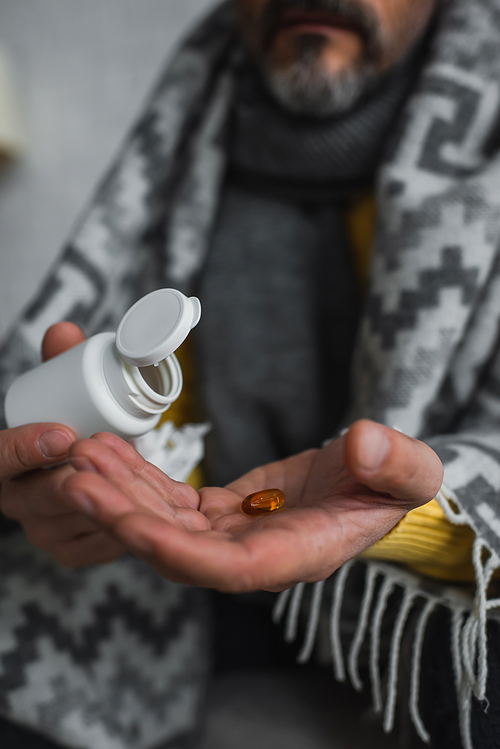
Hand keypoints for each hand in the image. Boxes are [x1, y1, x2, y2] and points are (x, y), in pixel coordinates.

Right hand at [0, 323, 126, 565]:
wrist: (75, 473)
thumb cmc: (66, 429)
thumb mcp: (60, 397)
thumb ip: (60, 364)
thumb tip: (66, 331)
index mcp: (2, 464)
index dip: (25, 448)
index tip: (62, 433)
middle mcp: (17, 502)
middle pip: (39, 498)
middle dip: (72, 479)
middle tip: (104, 460)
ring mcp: (46, 532)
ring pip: (73, 522)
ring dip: (105, 502)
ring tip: (137, 478)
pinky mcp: (75, 551)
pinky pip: (98, 545)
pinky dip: (123, 524)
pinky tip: (150, 506)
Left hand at [63, 421, 442, 590]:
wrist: (372, 485)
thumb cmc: (393, 485)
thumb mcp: (409, 473)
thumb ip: (395, 465)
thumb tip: (364, 445)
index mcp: (297, 554)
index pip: (227, 569)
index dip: (177, 551)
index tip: (130, 525)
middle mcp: (254, 554)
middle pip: (178, 549)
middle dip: (125, 518)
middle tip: (78, 480)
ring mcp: (233, 535)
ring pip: (165, 523)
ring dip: (121, 493)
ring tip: (83, 456)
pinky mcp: (222, 511)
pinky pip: (171, 500)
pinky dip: (140, 478)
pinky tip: (111, 452)